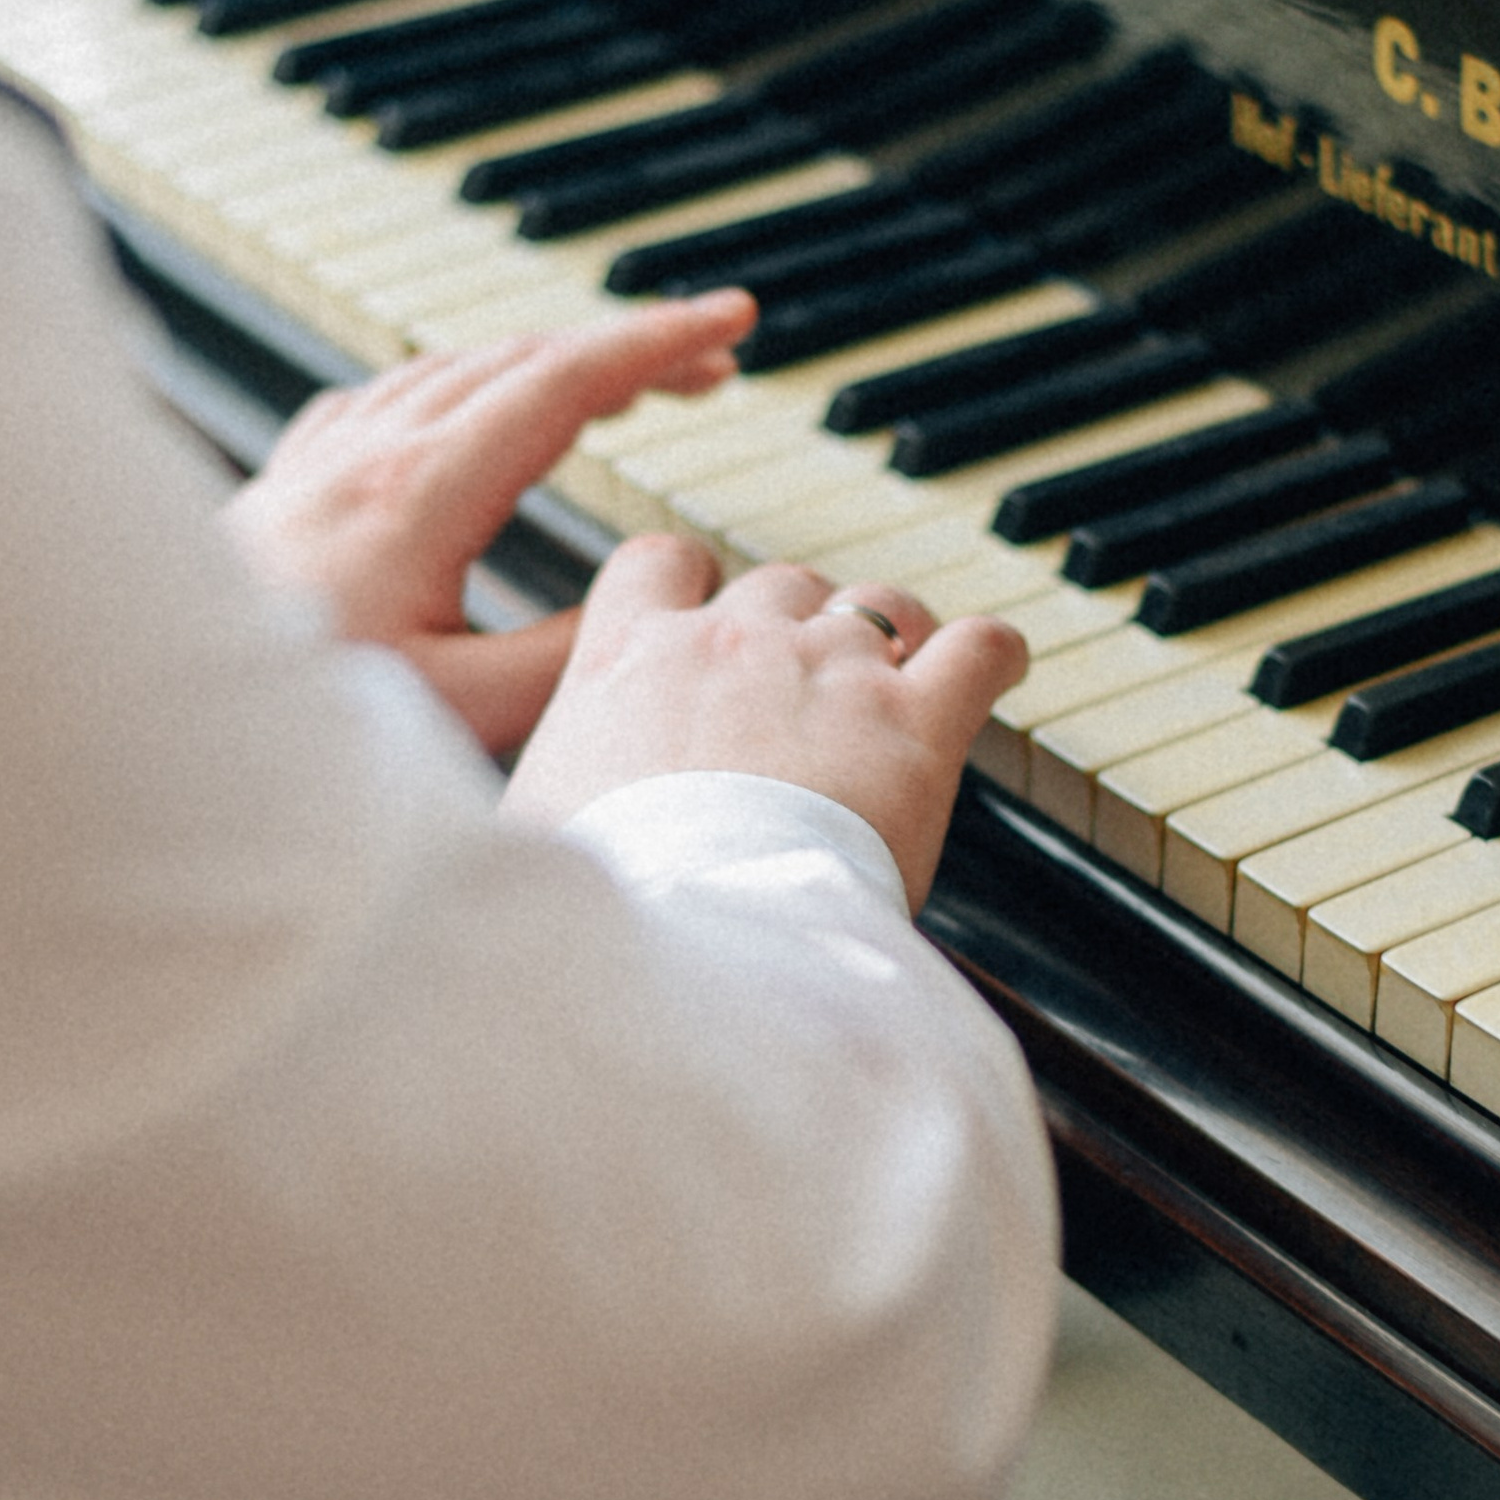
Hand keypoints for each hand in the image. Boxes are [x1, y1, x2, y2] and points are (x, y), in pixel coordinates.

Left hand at [222, 295, 753, 753]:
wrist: (142, 704)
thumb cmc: (296, 719)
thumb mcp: (458, 712)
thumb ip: (563, 656)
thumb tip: (644, 604)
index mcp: (420, 495)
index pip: (564, 383)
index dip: (658, 345)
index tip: (733, 325)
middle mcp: (368, 454)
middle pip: (522, 360)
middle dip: (628, 351)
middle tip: (713, 367)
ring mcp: (321, 460)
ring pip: (457, 368)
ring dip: (552, 365)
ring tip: (623, 389)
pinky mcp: (288, 482)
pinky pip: (392, 396)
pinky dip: (465, 384)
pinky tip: (473, 411)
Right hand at [503, 540, 1028, 909]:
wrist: (689, 935)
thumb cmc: (602, 904)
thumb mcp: (528, 836)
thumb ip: (539, 795)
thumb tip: (504, 824)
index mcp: (626, 659)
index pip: (659, 564)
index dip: (692, 588)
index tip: (704, 621)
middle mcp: (730, 640)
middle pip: (778, 585)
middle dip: (798, 626)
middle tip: (808, 688)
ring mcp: (829, 670)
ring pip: (877, 604)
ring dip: (891, 634)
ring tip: (900, 677)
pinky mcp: (915, 720)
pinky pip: (978, 648)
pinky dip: (992, 654)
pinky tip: (994, 668)